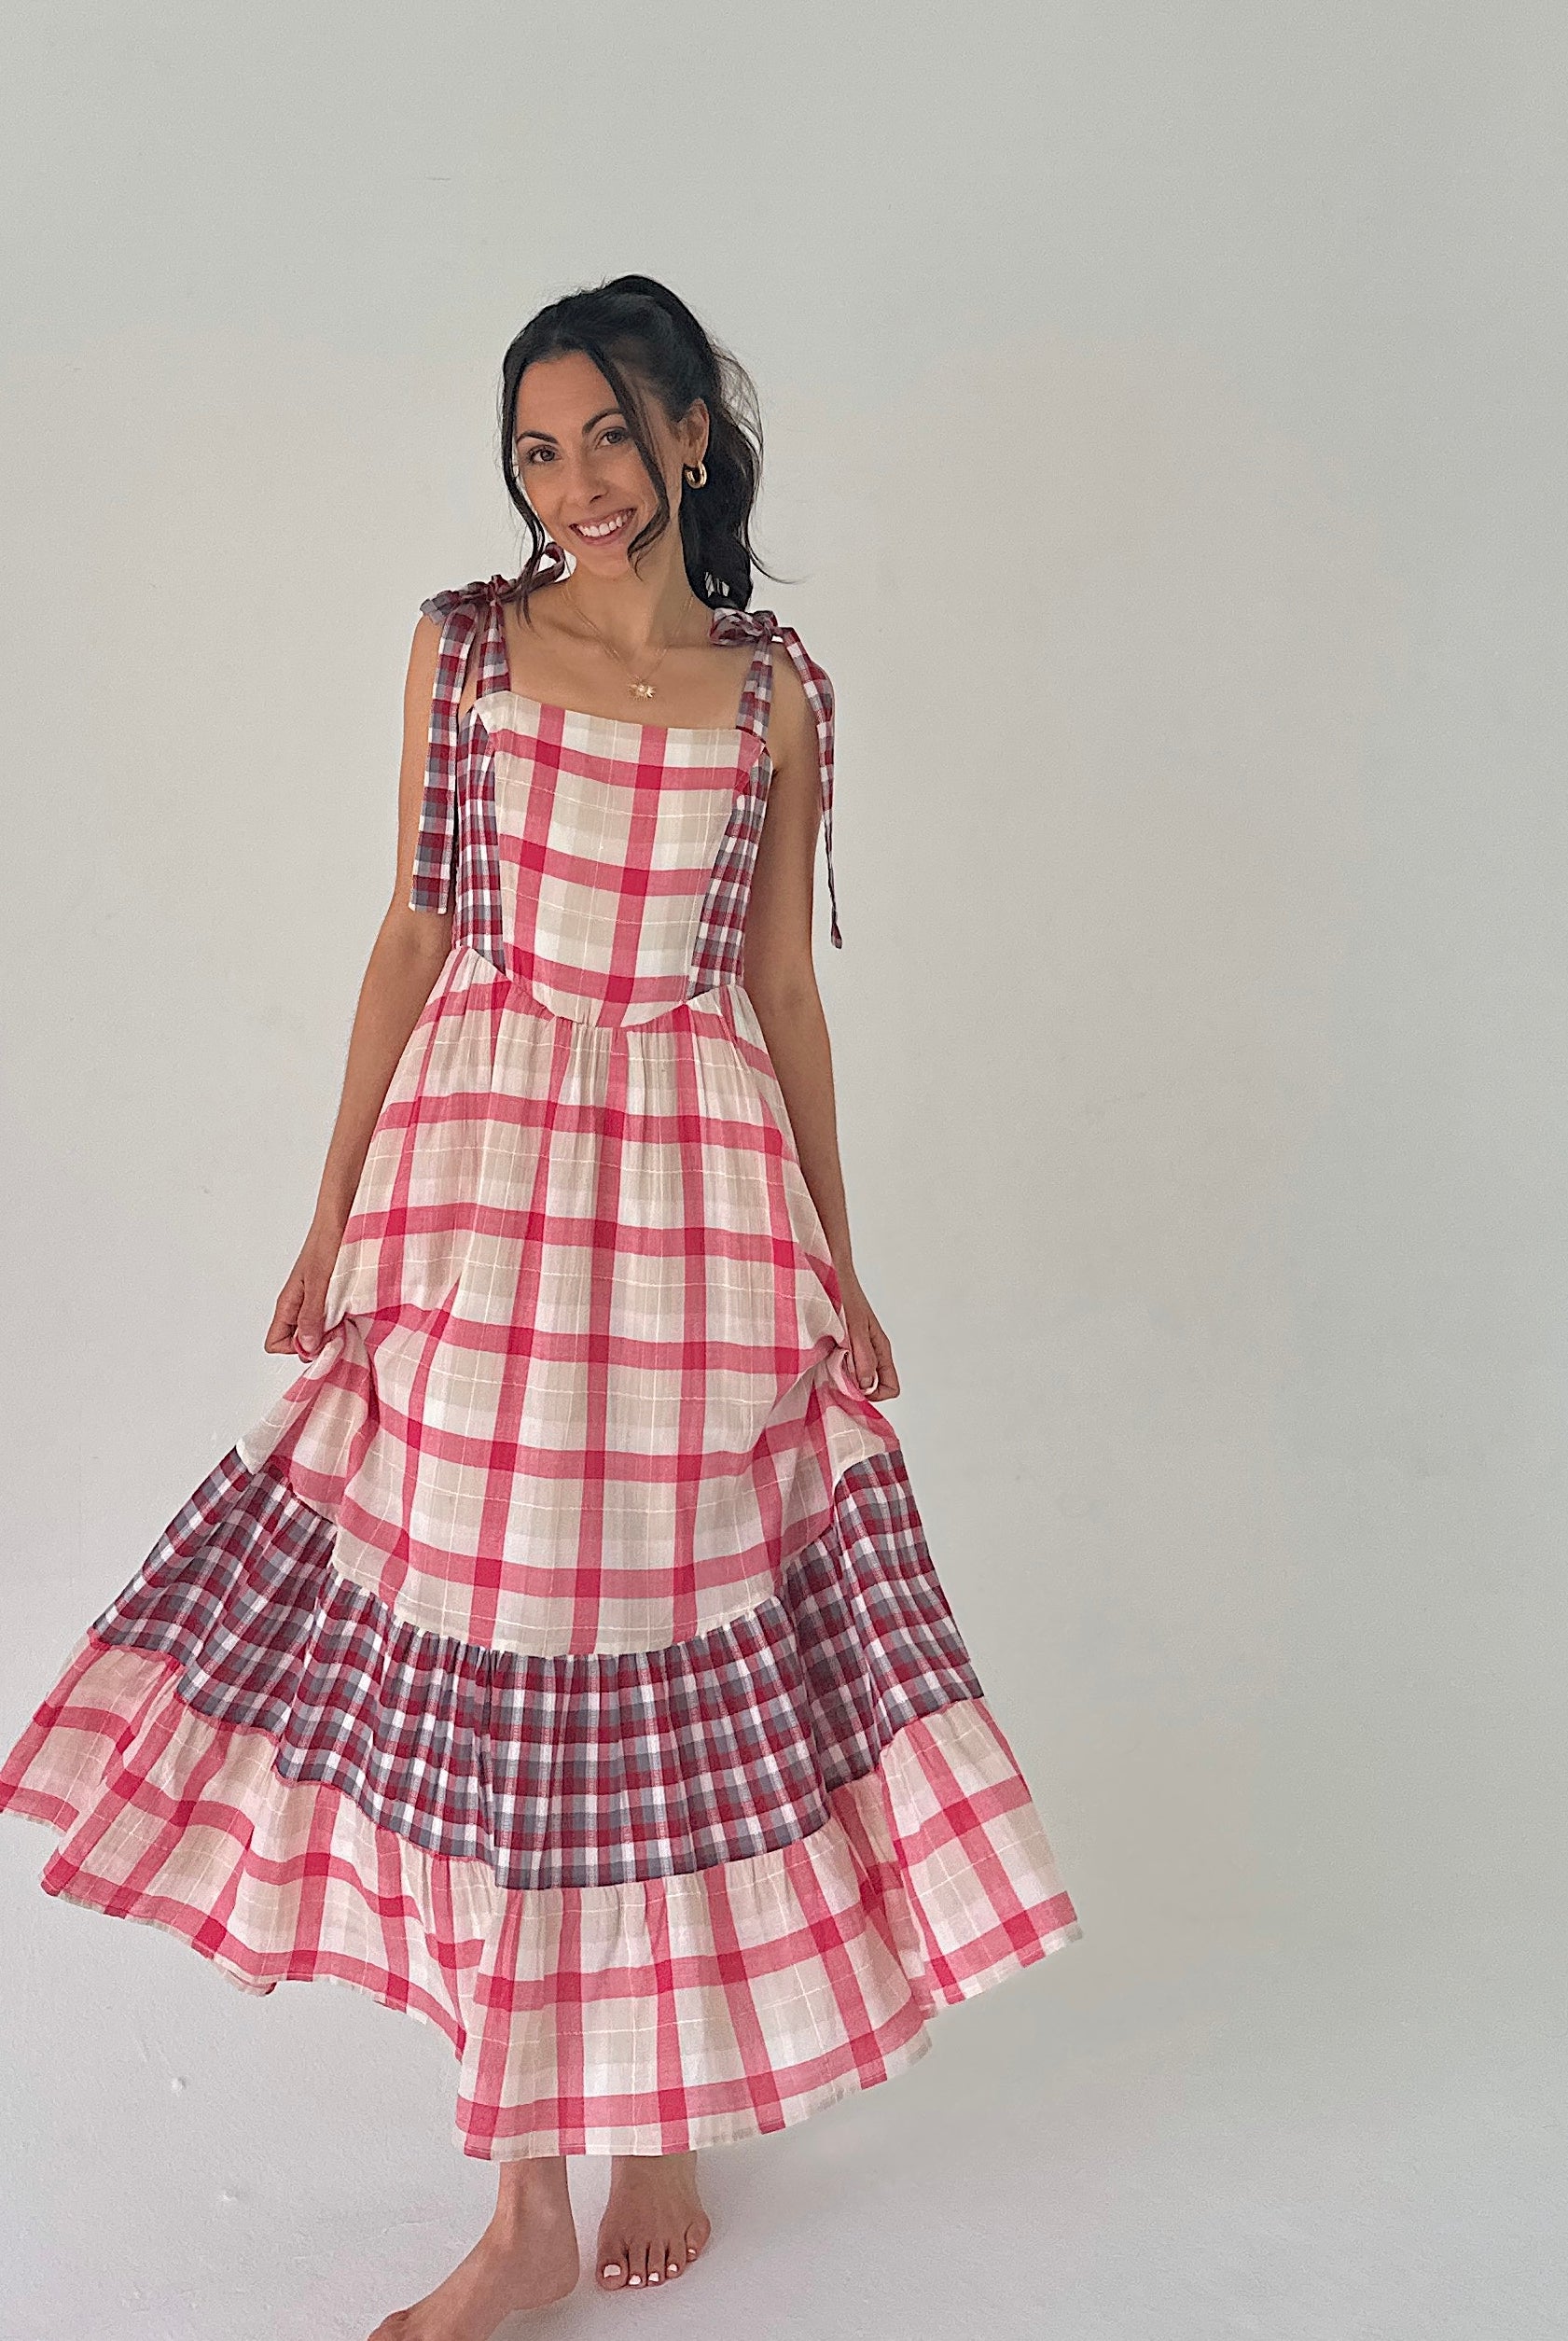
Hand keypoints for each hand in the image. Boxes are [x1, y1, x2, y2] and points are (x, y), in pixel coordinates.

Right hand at [264, 1216, 347, 1359]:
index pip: (275, 1343)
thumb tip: (305, 1347)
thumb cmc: (328, 1241)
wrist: (343, 1216)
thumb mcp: (320, 1281)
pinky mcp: (331, 1295)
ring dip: (333, 1333)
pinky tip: (356, 1312)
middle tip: (340, 1332)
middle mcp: (298, 1306)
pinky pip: (331, 1319)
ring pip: (316, 1332)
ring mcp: (315, 1301)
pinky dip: (343, 1321)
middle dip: (317, 1344)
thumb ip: (311, 1314)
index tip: (320, 1340)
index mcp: (288, 1303)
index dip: (295, 1349)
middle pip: (297, 1342)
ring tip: (350, 1320)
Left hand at [837, 1267, 899, 1399]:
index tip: (853, 1386)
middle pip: (870, 1386)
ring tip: (824, 1364)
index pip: (890, 1386)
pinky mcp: (839, 1345)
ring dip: (839, 1377)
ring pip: (853, 1377)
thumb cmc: (844, 1293)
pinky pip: (840, 1366)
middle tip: (834, 1376)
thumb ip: (863, 1356)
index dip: (874, 1393)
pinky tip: (818, 1358)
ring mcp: (854, 1349)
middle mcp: (869, 1352)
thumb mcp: (855, 1326)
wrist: (827, 1272)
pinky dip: (830, 1367)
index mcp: (880, 1349)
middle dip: (854, 1388)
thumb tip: (866, 1385)